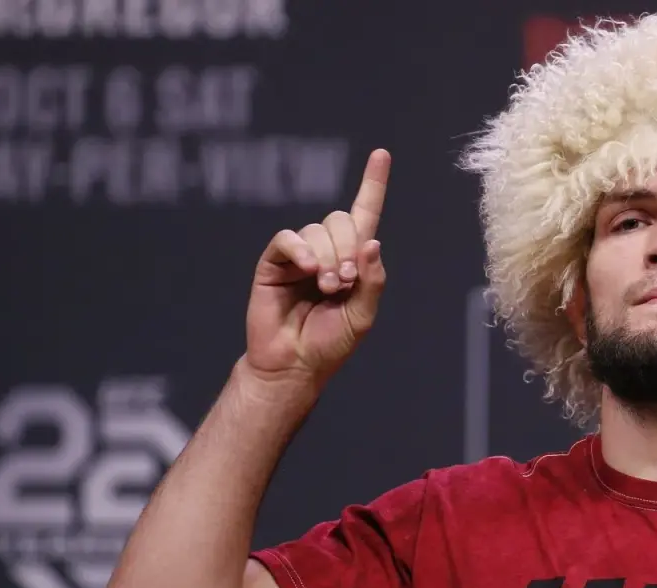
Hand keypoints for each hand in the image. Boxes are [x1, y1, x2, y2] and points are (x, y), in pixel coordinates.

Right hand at [242, 149, 390, 387]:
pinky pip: (288, 239)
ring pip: (317, 231)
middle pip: (341, 220)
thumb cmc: (330, 342)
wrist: (295, 364)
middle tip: (346, 282)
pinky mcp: (274, 262)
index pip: (365, 214)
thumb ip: (373, 281)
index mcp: (353, 259)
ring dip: (329, 259)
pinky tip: (309, 270)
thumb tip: (371, 243)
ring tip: (327, 289)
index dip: (372, 184)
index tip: (382, 154)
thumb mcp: (363, 315)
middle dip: (349, 249)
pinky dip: (302, 250)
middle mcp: (326, 250)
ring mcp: (299, 254)